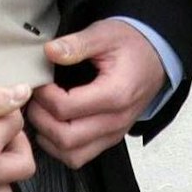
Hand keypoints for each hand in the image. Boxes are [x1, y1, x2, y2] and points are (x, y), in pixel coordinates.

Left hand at [27, 18, 166, 168]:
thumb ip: (76, 44)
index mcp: (115, 94)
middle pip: (66, 138)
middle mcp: (116, 120)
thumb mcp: (104, 34)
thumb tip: (50, 51)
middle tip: (35, 99)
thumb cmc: (130, 45)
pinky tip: (52, 126)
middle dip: (41, 120)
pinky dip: (60, 148)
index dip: (44, 96)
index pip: (66, 108)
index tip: (40, 81)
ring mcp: (114, 133)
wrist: (156, 56)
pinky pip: (80, 157)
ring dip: (49, 138)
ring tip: (42, 112)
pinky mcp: (110, 138)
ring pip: (72, 155)